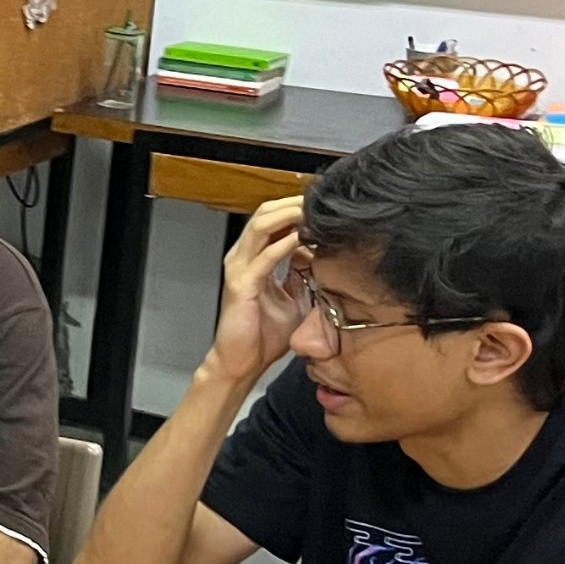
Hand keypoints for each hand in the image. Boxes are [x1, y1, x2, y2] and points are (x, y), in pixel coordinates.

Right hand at [209, 196, 307, 382]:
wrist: (242, 362)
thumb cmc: (263, 335)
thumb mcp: (294, 298)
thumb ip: (302, 275)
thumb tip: (320, 258)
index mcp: (253, 259)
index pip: (272, 219)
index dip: (296, 207)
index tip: (325, 206)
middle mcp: (243, 258)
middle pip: (265, 213)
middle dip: (294, 203)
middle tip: (321, 201)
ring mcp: (240, 269)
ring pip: (261, 225)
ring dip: (289, 215)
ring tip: (312, 212)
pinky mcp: (242, 285)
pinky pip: (265, 257)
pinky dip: (285, 244)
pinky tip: (303, 238)